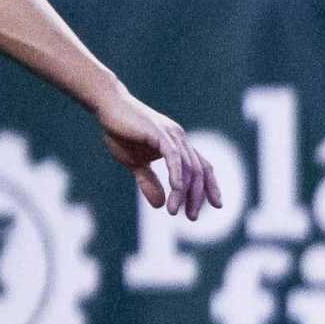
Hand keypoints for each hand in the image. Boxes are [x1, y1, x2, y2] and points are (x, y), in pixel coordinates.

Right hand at [96, 90, 222, 220]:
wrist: (107, 106)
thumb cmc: (121, 132)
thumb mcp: (135, 163)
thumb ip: (149, 182)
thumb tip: (160, 205)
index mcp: (178, 145)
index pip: (203, 167)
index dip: (211, 186)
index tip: (217, 205)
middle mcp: (180, 139)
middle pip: (199, 171)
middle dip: (198, 196)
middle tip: (192, 217)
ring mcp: (172, 135)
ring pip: (188, 167)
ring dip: (183, 192)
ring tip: (175, 211)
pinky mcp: (159, 133)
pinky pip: (173, 156)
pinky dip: (177, 174)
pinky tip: (176, 189)